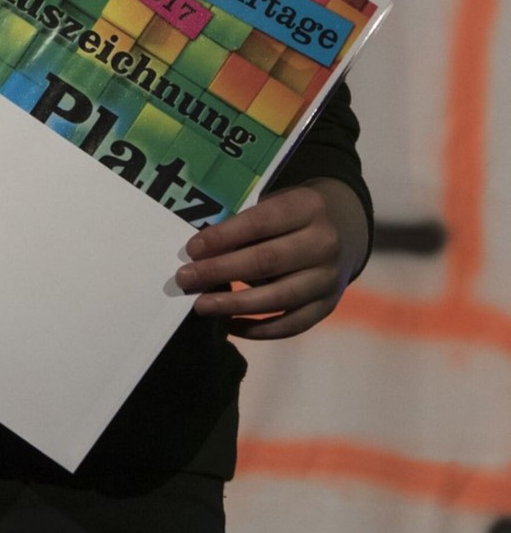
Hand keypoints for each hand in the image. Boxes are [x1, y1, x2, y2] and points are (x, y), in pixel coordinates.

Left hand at [173, 178, 369, 339]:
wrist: (346, 226)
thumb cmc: (293, 213)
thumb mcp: (277, 203)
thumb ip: (246, 224)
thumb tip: (201, 252)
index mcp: (308, 207)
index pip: (260, 223)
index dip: (225, 237)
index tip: (192, 248)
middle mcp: (324, 243)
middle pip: (267, 261)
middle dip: (221, 271)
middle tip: (185, 279)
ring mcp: (329, 278)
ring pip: (279, 298)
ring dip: (235, 304)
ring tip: (201, 306)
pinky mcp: (328, 305)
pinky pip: (291, 324)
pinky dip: (259, 329)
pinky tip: (230, 325)